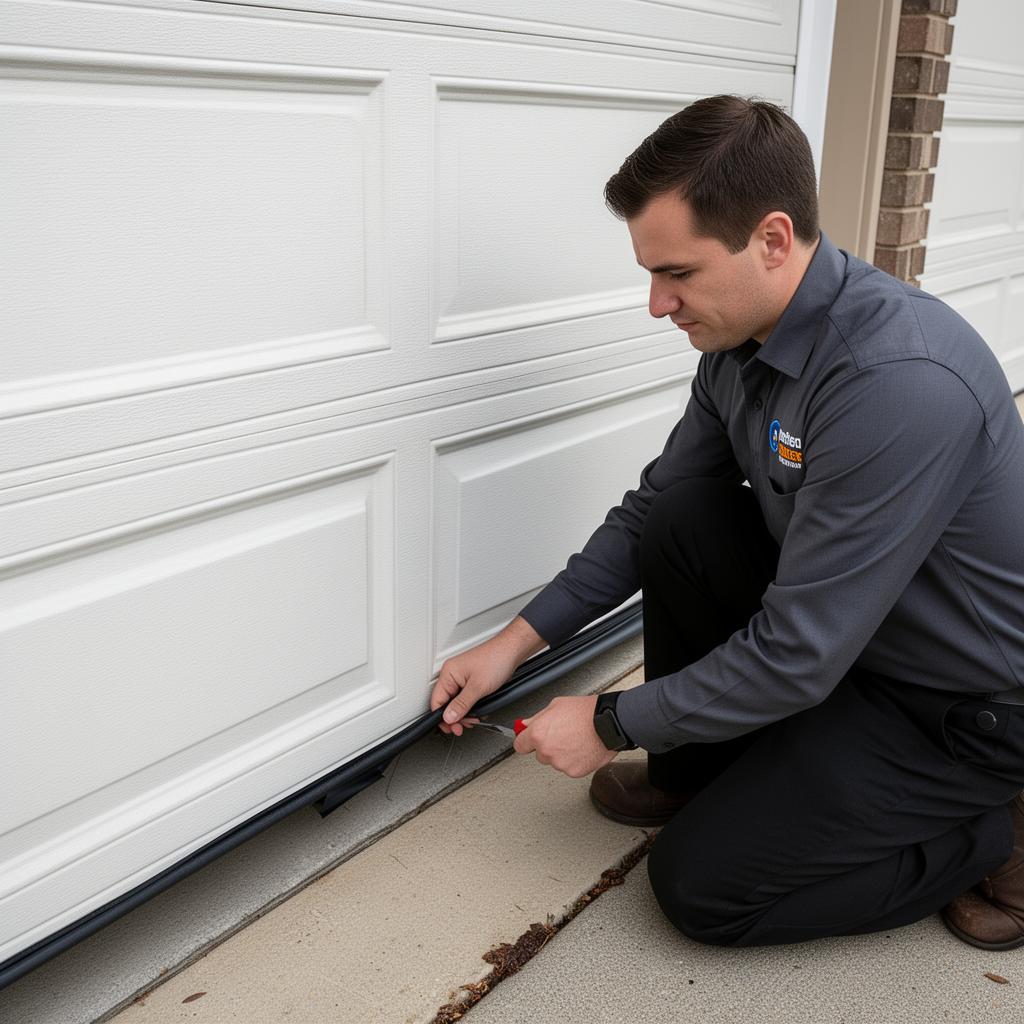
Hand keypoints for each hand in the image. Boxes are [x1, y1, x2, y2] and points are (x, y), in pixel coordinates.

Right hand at [431, 617, 545, 735]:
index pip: (437, 700)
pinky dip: (472, 705)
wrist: (512, 650)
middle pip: (446, 702)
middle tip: (464, 725)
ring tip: (474, 718)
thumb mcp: (477, 687)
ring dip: (465, 712)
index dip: (443, 718)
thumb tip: (449, 717)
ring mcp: (463, 676)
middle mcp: (453, 674)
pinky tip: (479, 710)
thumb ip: (461, 705)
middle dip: (456, 716)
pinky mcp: (472, 679)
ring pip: (457, 701)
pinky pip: (466, 696)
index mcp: (449, 673)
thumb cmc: (496, 660)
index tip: (452, 728)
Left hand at [514, 694, 617, 777]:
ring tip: (576, 740)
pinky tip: (582, 748)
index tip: (529, 741)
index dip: (526, 742)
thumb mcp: (557, 705)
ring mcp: (560, 763)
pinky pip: (569, 767)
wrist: (609, 723)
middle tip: (562, 734)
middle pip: (539, 754)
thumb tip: (525, 725)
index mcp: (538, 733)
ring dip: (561, 754)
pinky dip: (574, 761)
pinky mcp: (573, 772)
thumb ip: (537, 718)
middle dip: (548, 746)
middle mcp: (546, 751)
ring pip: (555, 762)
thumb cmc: (586, 712)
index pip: (520, 746)